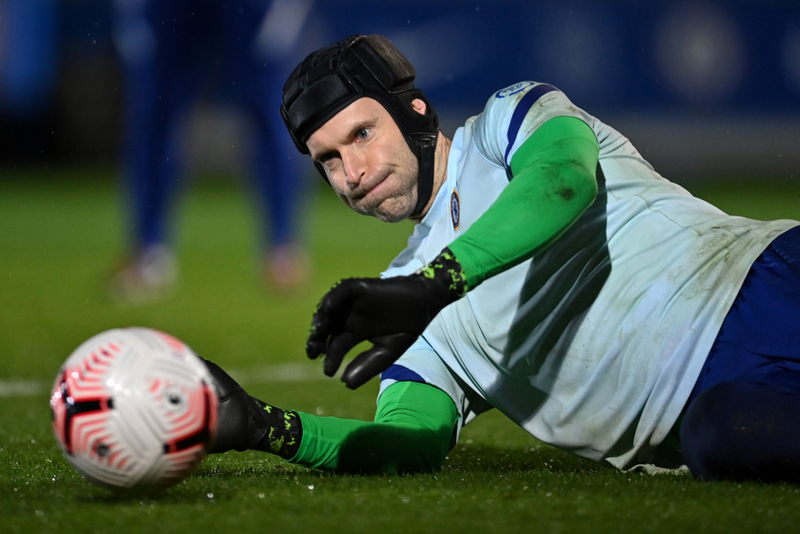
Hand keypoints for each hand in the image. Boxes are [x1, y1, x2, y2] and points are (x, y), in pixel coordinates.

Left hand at [306, 249, 466, 388]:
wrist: (423, 304)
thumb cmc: (406, 327)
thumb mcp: (387, 351)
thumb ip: (368, 366)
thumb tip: (345, 383)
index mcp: (354, 332)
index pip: (336, 345)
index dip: (330, 358)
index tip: (328, 372)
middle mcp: (349, 317)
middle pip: (327, 328)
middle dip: (318, 340)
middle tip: (313, 352)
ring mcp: (353, 302)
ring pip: (329, 310)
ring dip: (321, 320)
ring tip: (318, 333)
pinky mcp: (360, 288)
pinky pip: (342, 290)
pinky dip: (334, 298)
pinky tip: (328, 309)